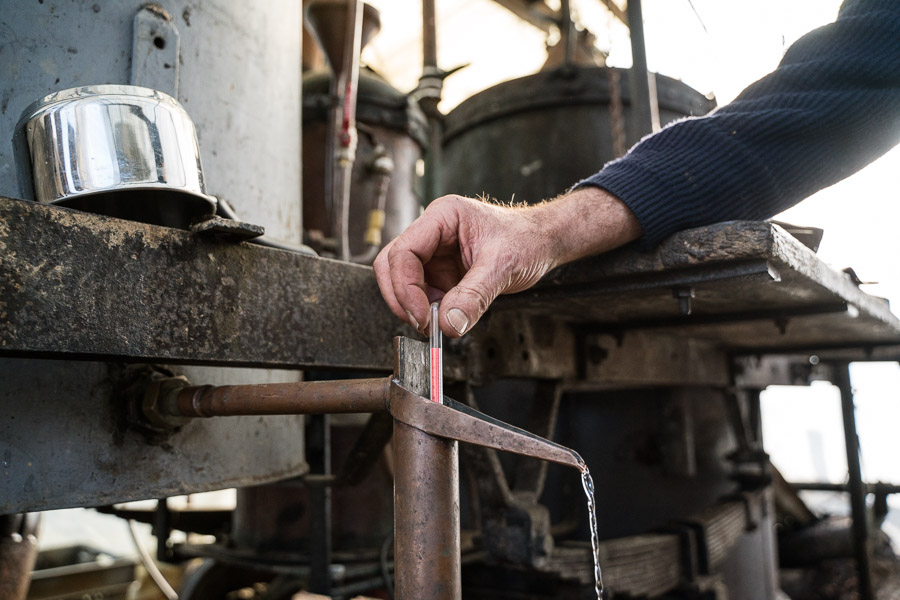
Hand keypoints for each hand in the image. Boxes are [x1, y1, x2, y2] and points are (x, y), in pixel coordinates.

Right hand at [373, 188, 640, 336]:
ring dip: (414, 304)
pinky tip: (446, 314)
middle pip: (393, 264)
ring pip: (402, 279)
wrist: (543, 242)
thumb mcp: (502, 268)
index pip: (404, 251)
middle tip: (423, 323)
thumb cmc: (526, 240)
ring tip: (439, 319)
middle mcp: (433, 231)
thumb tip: (448, 324)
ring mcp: (434, 251)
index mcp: (442, 216)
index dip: (405, 286)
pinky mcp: (440, 269)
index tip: (421, 316)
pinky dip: (428, 308)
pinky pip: (422, 291)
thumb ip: (474, 296)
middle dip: (403, 297)